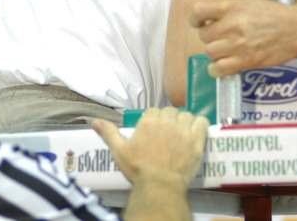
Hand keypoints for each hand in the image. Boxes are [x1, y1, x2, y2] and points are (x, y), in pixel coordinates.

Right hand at [93, 108, 208, 188]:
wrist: (160, 185)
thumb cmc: (138, 169)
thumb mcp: (119, 151)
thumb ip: (109, 133)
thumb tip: (95, 121)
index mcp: (148, 121)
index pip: (154, 111)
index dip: (156, 120)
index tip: (155, 131)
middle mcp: (167, 120)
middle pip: (171, 111)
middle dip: (170, 120)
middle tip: (168, 135)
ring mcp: (183, 128)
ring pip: (186, 115)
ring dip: (185, 122)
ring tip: (182, 135)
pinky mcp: (197, 137)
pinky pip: (202, 122)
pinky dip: (200, 125)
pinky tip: (196, 133)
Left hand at [190, 0, 296, 75]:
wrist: (295, 30)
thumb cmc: (274, 15)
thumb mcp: (249, 3)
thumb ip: (228, 10)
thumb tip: (208, 20)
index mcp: (232, 7)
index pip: (198, 11)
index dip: (195, 19)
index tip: (200, 22)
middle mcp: (232, 25)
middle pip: (204, 35)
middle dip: (210, 37)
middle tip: (221, 38)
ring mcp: (238, 44)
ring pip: (210, 52)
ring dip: (215, 52)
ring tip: (226, 50)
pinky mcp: (245, 61)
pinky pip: (218, 68)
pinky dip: (217, 69)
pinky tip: (223, 65)